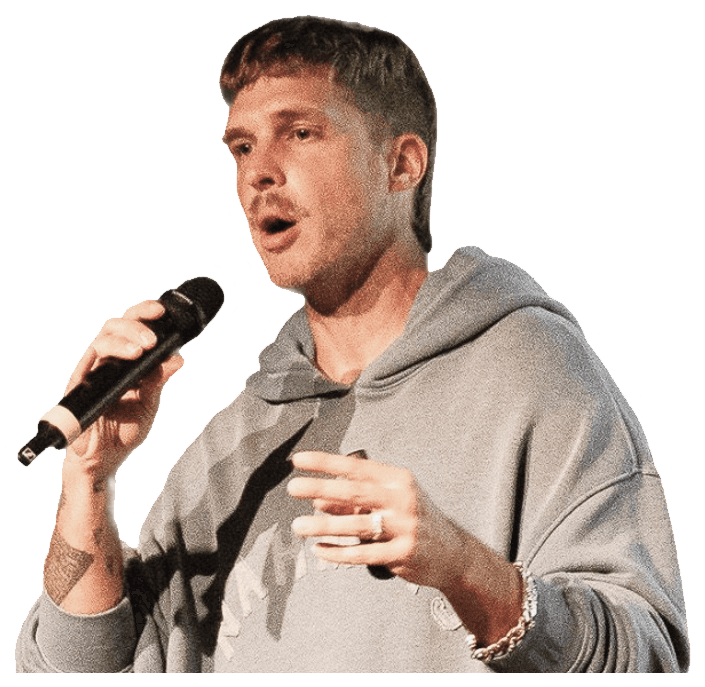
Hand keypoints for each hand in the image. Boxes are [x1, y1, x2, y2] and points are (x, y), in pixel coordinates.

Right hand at [63, 300, 183, 480]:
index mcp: (123, 361)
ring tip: (143, 348)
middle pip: (113, 327)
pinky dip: (100, 364)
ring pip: (99, 341)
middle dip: (135, 324)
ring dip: (122, 340)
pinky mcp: (77, 391)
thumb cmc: (124, 431)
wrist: (105, 463)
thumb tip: (179, 357)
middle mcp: (104, 363)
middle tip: (154, 339)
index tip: (161, 309)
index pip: (130, 327)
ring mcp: (89, 375)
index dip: (143, 313)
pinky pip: (83, 369)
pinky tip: (120, 363)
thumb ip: (159, 379)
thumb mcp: (150, 403)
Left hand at [288, 450, 523, 645]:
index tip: (300, 459)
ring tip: (298, 526)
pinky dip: (338, 552)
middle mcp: (403, 499)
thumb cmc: (414, 521)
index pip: (356, 467)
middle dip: (320, 487)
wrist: (454, 553)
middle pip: (355, 491)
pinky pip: (363, 553)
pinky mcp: (403, 553)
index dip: (326, 462)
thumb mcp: (388, 502)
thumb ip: (354, 500)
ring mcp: (405, 527)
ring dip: (323, 526)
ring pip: (356, 525)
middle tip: (293, 487)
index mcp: (398, 479)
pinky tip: (320, 550)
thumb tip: (319, 498)